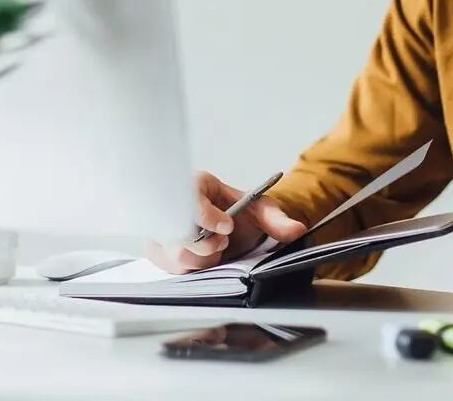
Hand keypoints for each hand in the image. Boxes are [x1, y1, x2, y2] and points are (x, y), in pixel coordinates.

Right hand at [145, 171, 306, 273]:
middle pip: (179, 234)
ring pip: (175, 256)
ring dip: (202, 260)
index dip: (206, 217)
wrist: (226, 223)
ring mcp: (159, 229)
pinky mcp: (156, 250)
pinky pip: (170, 268)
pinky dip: (192, 268)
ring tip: (214, 249)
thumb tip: (296, 230)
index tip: (227, 227)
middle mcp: (170, 204)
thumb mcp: (259, 210)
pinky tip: (201, 257)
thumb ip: (276, 219)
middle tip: (222, 243)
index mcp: (194, 184)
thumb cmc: (237, 212)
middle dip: (207, 246)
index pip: (187, 198)